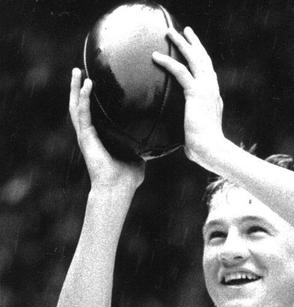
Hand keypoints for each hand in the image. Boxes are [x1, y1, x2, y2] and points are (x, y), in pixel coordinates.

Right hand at [69, 68, 144, 191]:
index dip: (91, 99)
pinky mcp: (86, 137)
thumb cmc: (127, 178)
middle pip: (80, 105)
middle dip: (78, 87)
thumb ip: (143, 145)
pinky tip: (88, 84)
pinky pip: (83, 113)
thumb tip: (158, 138)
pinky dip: (84, 98)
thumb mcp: (138, 155)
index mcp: (100, 137)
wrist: (117, 189)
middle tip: (80, 69)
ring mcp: (86, 134)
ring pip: (76, 106)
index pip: (93, 113)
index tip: (95, 82)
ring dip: (76, 88)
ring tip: (78, 71)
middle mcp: (90, 133)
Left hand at [152, 27, 224, 168]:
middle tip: (187, 31)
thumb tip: (183, 143)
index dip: (202, 61)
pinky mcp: (196, 93)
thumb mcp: (196, 135)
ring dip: (181, 43)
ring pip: (193, 59)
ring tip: (169, 32)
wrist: (211, 150)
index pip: (208, 74)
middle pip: (204, 60)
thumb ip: (190, 131)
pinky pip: (180, 71)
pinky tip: (155, 56)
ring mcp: (206, 90)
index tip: (196, 51)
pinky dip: (167, 62)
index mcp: (214, 99)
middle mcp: (212, 90)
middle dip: (195, 44)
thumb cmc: (204, 150)